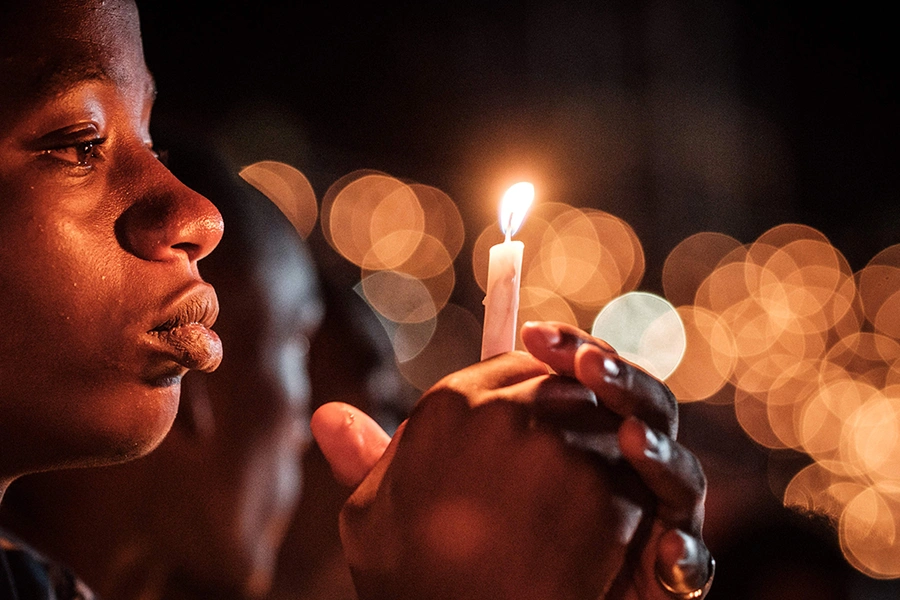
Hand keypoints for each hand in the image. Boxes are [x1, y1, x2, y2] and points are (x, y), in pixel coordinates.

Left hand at [311, 322, 712, 599]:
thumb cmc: (448, 564)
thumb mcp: (403, 513)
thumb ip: (381, 466)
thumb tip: (321, 415)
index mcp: (560, 434)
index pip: (573, 376)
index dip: (563, 348)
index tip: (534, 331)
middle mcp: (609, 464)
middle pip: (632, 403)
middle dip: (616, 377)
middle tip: (585, 365)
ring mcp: (643, 515)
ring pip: (671, 465)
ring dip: (656, 444)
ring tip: (629, 439)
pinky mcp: (665, 572)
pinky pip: (690, 558)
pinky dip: (682, 551)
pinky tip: (661, 554)